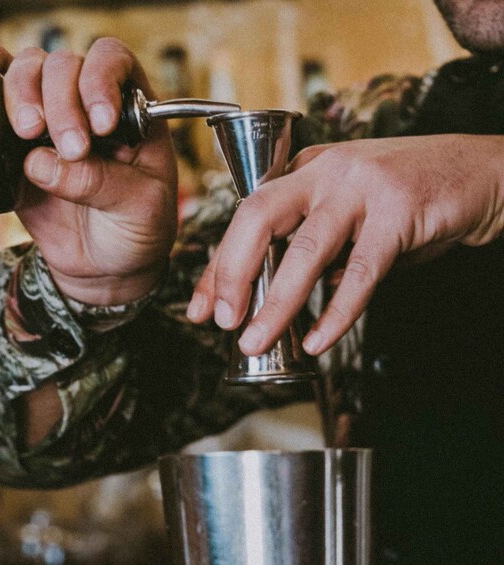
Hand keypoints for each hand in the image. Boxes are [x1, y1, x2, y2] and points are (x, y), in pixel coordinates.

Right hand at [0, 39, 177, 305]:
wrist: (102, 266)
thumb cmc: (134, 229)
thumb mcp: (140, 209)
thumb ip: (99, 182)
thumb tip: (38, 162)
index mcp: (130, 108)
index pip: (113, 62)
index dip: (101, 81)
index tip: (101, 125)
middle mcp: (87, 101)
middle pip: (64, 66)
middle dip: (61, 102)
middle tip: (71, 148)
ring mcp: (49, 117)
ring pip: (27, 72)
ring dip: (23, 94)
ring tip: (28, 134)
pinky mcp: (14, 142)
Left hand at [186, 134, 503, 355]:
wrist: (483, 172)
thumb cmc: (408, 197)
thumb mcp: (346, 211)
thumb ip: (309, 243)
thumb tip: (265, 295)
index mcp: (305, 169)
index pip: (245, 217)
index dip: (218, 266)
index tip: (201, 308)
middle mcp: (326, 172)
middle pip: (258, 218)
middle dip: (232, 273)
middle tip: (222, 321)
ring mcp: (362, 188)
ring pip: (305, 250)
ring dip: (276, 303)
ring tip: (256, 340)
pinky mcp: (400, 211)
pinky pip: (361, 272)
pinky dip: (336, 311)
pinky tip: (317, 340)